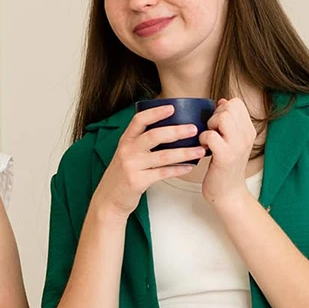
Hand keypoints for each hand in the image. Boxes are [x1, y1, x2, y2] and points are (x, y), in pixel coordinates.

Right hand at [91, 104, 206, 219]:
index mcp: (125, 141)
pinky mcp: (137, 182)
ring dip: (184, 152)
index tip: (172, 107)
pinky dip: (178, 170)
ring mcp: (132, 166)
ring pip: (163, 156)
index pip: (139, 120)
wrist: (108, 200)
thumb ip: (140, 143)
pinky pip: (163, 173)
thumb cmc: (122, 176)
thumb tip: (169, 131)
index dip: (155, 112)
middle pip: (154, 136)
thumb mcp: (126, 154)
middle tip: (194, 129)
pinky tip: (189, 167)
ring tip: (200, 150)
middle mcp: (127, 151)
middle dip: (176, 131)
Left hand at [200, 97, 256, 209]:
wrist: (228, 193)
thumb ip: (228, 122)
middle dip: (214, 116)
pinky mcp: (225, 156)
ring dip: (209, 126)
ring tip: (208, 140)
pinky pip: (210, 135)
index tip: (216, 125)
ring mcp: (237, 146)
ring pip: (222, 117)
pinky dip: (202, 139)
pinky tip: (204, 149)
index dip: (221, 109)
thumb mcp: (232, 141)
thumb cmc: (224, 166)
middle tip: (211, 132)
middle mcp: (246, 135)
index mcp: (248, 130)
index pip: (236, 102)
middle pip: (229, 106)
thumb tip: (222, 100)